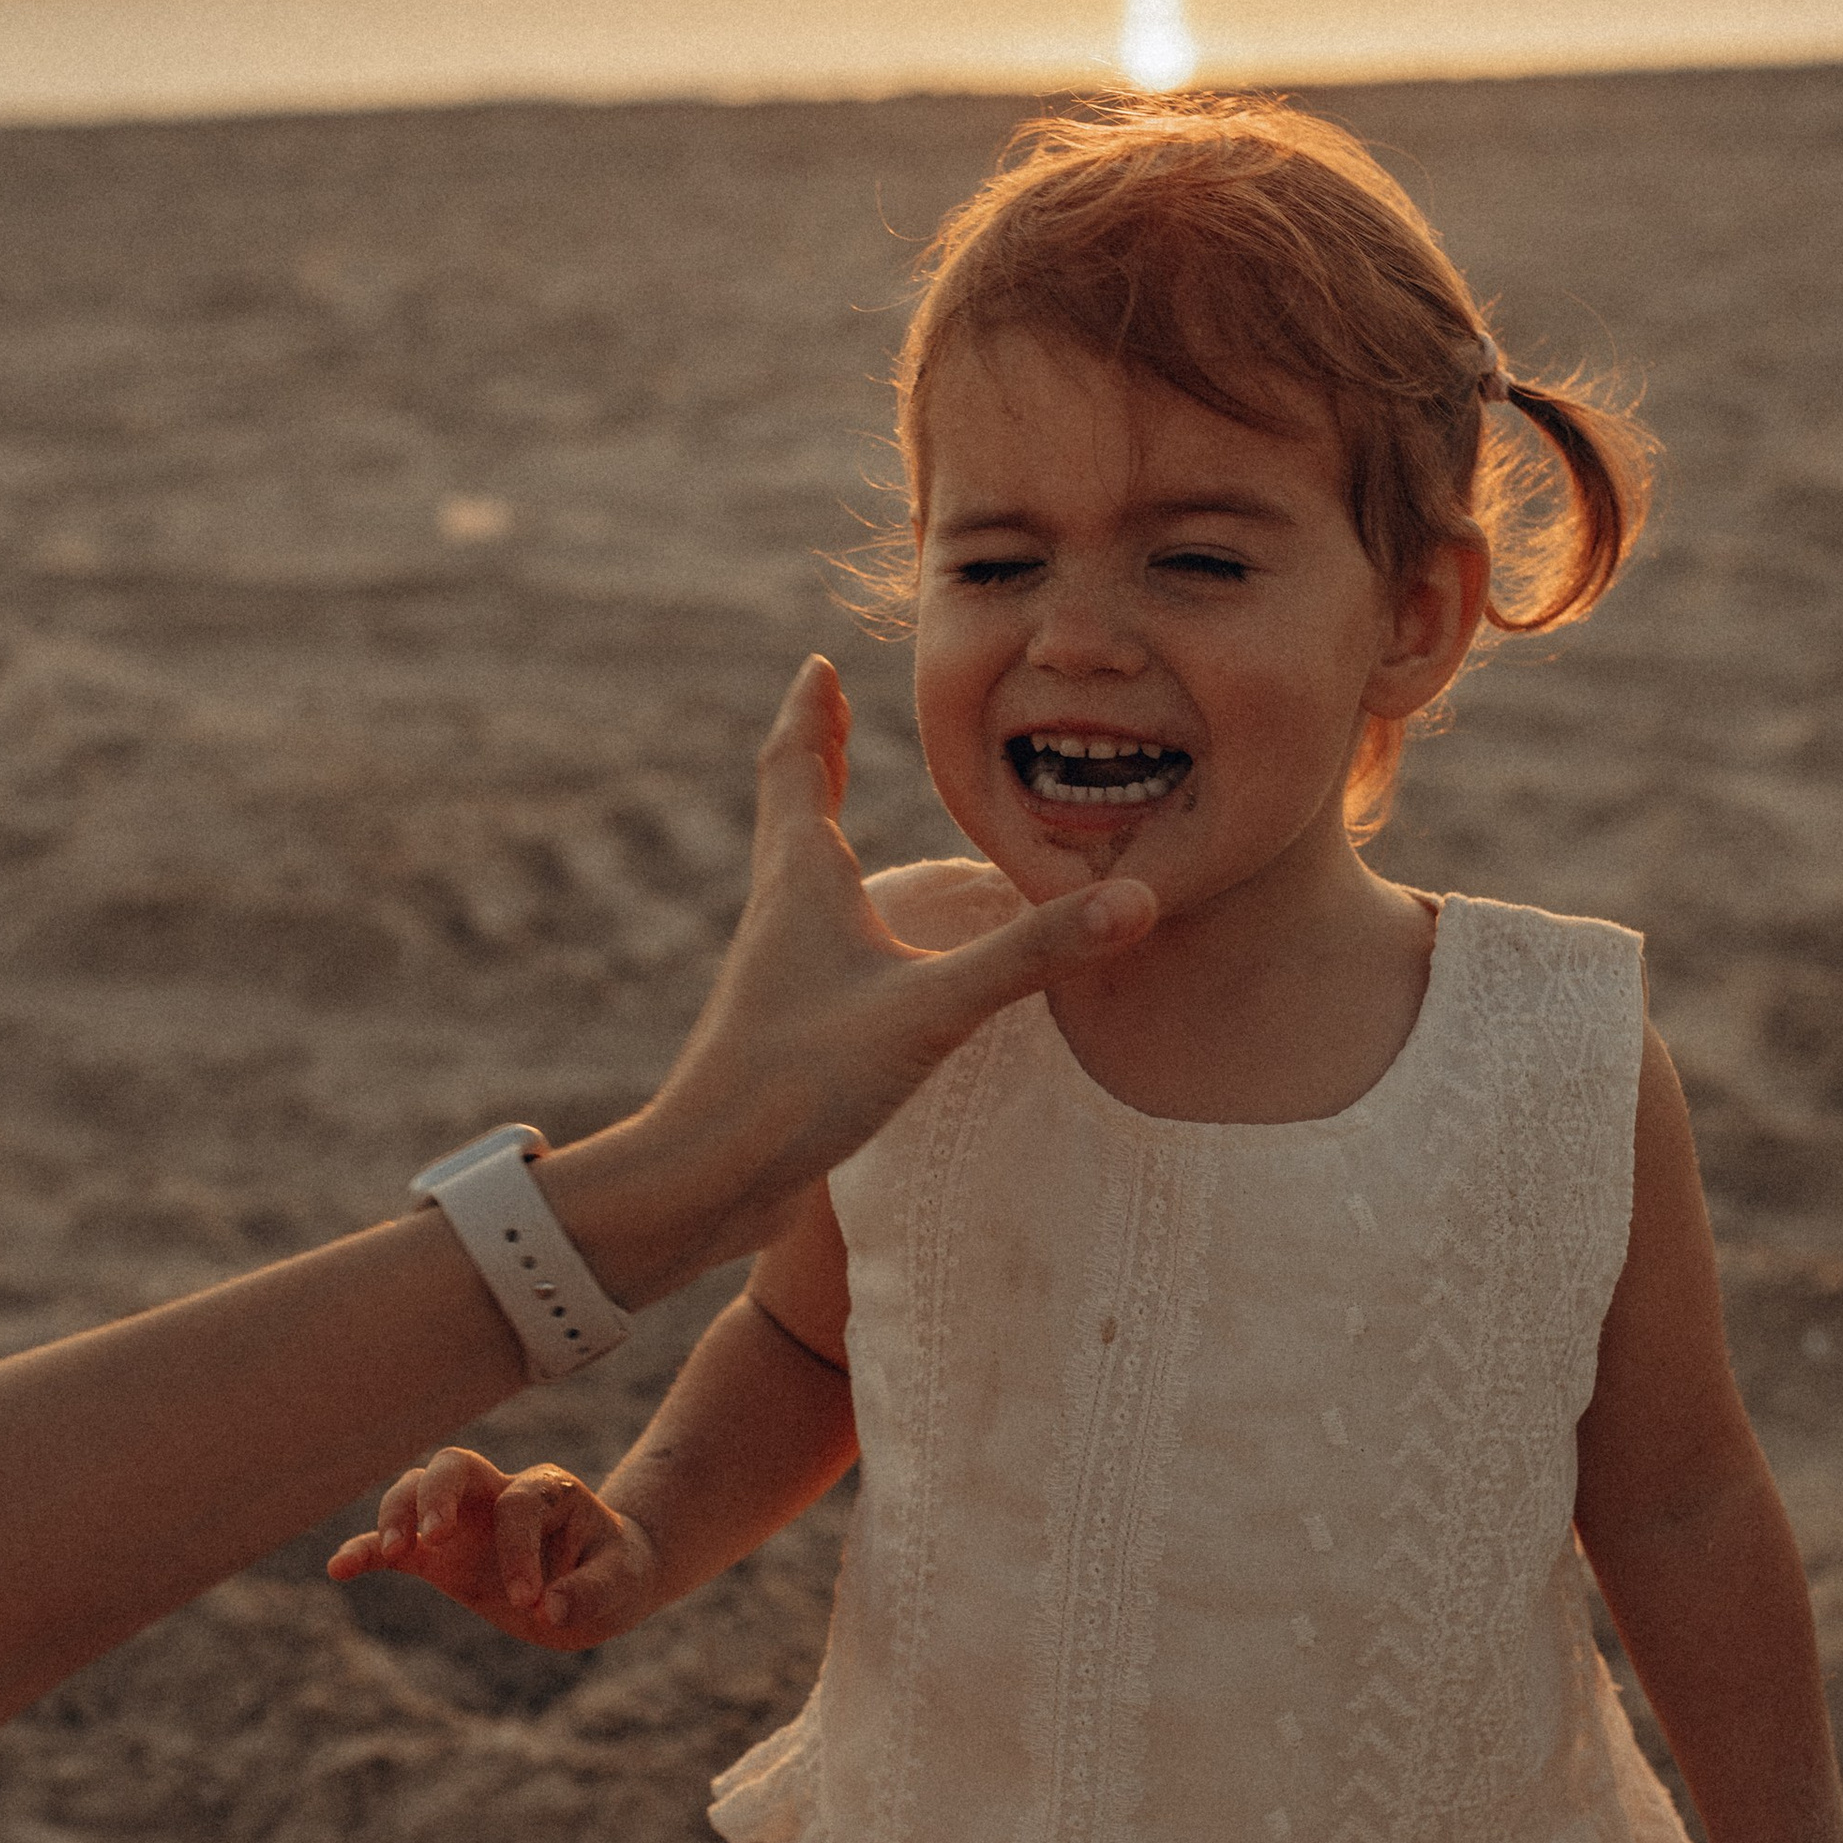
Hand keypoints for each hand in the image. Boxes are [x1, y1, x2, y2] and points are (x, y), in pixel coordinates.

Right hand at [326, 1445, 660, 1649]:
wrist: (600, 1583)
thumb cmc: (614, 1569)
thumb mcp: (623, 1580)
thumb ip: (592, 1591)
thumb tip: (549, 1610)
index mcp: (547, 1489)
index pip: (518, 1504)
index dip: (519, 1550)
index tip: (530, 1602)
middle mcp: (498, 1493)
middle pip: (452, 1466)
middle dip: (436, 1494)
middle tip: (434, 1538)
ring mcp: (463, 1521)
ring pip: (414, 1492)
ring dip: (396, 1516)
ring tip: (389, 1553)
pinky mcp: (439, 1556)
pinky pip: (393, 1546)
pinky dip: (364, 1552)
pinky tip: (338, 1569)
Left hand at [633, 658, 1155, 1268]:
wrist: (706, 1179)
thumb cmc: (799, 1083)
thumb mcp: (932, 1012)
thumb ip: (1032, 956)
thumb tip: (1137, 901)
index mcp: (800, 881)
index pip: (797, 768)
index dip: (812, 713)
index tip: (818, 663)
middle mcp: (778, 913)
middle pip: (789, 810)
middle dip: (813, 754)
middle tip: (824, 705)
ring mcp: (773, 973)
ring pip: (793, 877)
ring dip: (814, 827)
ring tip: (836, 810)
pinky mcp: (779, 1028)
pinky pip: (805, 942)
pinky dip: (829, 908)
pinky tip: (851, 947)